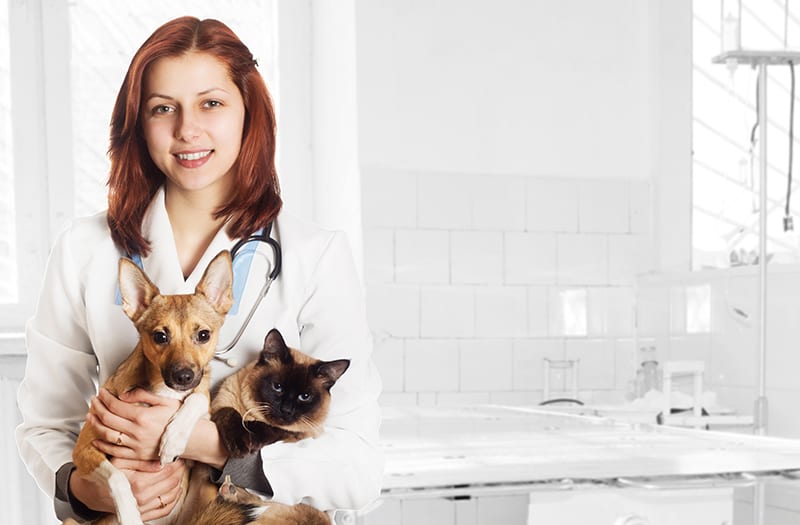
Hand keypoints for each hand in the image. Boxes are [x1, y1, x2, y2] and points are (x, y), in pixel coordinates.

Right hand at [69, 458, 185, 520]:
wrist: (91, 493)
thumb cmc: (105, 473)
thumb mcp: (119, 461)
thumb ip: (141, 460)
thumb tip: (162, 462)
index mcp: (136, 484)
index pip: (166, 471)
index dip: (175, 461)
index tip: (178, 454)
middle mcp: (141, 499)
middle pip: (172, 482)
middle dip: (179, 470)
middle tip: (181, 461)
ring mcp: (142, 509)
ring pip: (171, 495)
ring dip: (179, 482)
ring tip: (179, 472)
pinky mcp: (142, 515)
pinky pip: (165, 509)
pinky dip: (174, 498)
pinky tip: (176, 488)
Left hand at [88, 388, 180, 460]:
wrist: (191, 439)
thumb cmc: (179, 419)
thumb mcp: (164, 401)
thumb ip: (143, 395)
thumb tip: (123, 396)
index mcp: (143, 416)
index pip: (116, 405)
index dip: (105, 398)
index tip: (102, 393)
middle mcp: (136, 432)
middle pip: (108, 419)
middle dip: (97, 408)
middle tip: (93, 401)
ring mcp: (135, 445)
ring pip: (107, 435)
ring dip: (96, 425)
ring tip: (91, 417)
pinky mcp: (137, 456)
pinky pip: (114, 452)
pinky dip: (102, 446)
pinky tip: (96, 439)